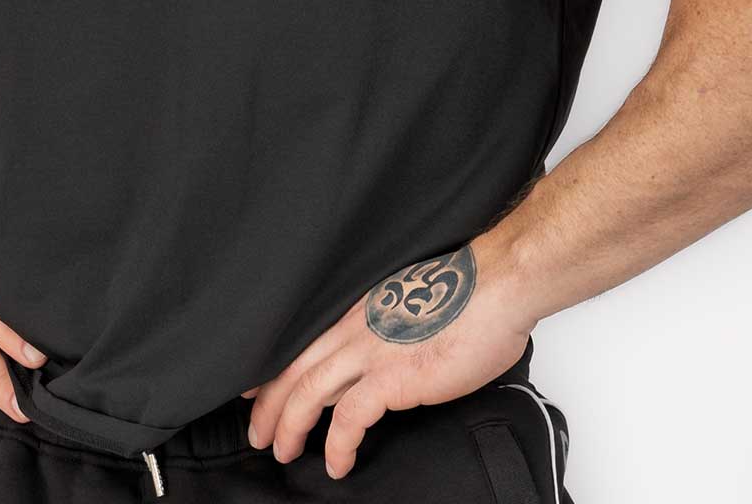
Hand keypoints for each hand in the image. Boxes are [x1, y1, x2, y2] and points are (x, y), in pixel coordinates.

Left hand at [240, 242, 533, 481]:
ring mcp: (370, 351)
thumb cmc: (469, 294)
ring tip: (282, 452)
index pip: (303, 341)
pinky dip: (337, 445)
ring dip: (289, 426)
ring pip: (308, 392)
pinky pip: (348, 419)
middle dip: (269, 405)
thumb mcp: (413, 305)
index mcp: (359, 309)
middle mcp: (355, 326)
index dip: (274, 368)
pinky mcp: (391, 377)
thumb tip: (393, 350)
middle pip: (294, 368)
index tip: (255, 389)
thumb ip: (392, 327)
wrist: (496, 287)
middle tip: (258, 433)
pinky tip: (337, 464)